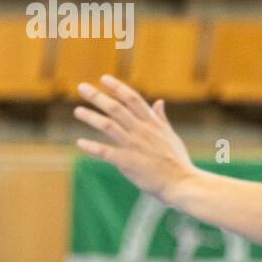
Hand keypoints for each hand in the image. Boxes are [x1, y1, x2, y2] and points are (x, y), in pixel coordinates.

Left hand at [74, 75, 196, 202]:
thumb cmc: (178, 162)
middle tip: (82, 87)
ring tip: (78, 111)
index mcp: (153, 124)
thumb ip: (161, 119)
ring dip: (91, 117)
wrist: (183, 183)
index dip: (118, 87)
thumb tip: (159, 102)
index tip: (104, 78)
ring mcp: (134, 146)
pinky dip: (92, 147)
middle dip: (98, 97)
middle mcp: (142, 131)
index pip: (133, 99)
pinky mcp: (128, 162)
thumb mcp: (172, 136)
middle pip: (117, 108)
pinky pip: (106, 152)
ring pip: (109, 126)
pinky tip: (80, 143)